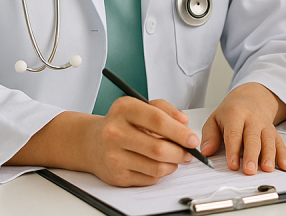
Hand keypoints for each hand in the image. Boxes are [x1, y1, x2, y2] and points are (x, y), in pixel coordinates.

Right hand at [85, 97, 199, 185]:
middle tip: (189, 152)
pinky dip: (160, 173)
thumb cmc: (122, 122)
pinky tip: (159, 164)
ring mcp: (114, 156)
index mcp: (124, 109)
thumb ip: (165, 109)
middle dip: (180, 152)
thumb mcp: (141, 106)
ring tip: (175, 158)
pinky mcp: (116, 176)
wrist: (93, 142)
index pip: (157, 121)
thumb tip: (184, 122)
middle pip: (158, 148)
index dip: (179, 132)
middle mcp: (115, 132)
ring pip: (156, 167)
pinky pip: (149, 178)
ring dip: (173, 164)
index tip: (193, 139)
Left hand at [200, 83, 285, 174]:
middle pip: (253, 138)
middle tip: (249, 170)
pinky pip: (280, 142)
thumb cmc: (232, 111)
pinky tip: (284, 164)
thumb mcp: (215, 118)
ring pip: (268, 140)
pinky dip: (283, 154)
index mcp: (235, 114)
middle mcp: (252, 119)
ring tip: (267, 168)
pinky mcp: (274, 131)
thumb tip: (206, 151)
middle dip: (251, 155)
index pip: (234, 134)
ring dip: (269, 155)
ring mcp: (265, 125)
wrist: (252, 97)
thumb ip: (210, 135)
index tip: (232, 165)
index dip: (233, 150)